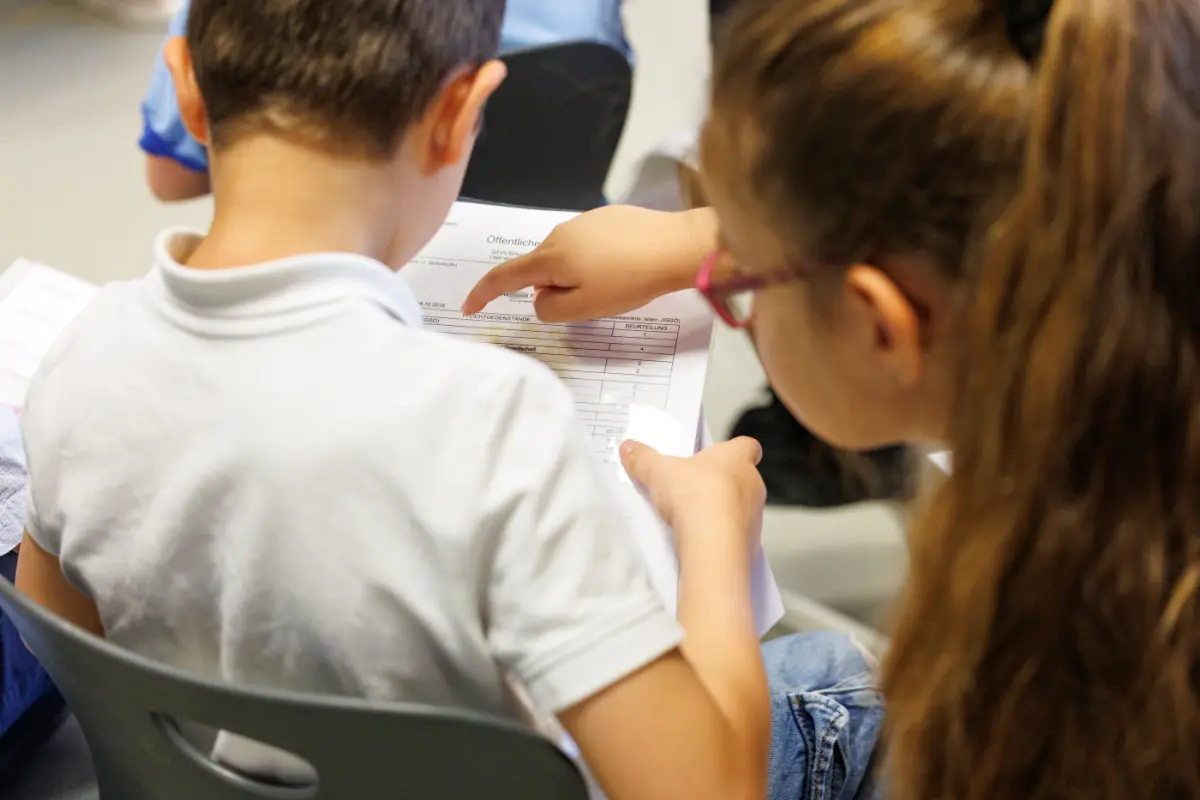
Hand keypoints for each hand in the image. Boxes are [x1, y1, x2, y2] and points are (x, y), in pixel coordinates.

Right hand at [461, 206, 715, 320]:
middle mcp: (560, 232)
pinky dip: (596, 261)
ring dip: (577, 275)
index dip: (483, 294)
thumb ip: (551, 309)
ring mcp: (584, 221)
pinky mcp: (607, 217)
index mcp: (550, 257)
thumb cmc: (629, 280)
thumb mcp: (584, 307)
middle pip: (541, 269)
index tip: (469, 308)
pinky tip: (624, 267)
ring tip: (614, 285)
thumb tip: (540, 298)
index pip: (505, 277)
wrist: (676, 246)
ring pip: (566, 258)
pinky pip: (588, 245)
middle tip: (590, 302)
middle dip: (553, 289)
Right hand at [620, 437, 765, 555]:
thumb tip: (628, 447)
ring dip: (723, 511)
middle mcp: (753, 483)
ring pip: (741, 508)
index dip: (734, 450)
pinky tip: (700, 541)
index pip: (748, 445)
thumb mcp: (658, 472)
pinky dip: (721, 536)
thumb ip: (643, 458)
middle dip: (722, 483)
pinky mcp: (751, 542)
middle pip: (742, 478)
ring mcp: (755, 515)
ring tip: (693, 519)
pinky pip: (736, 535)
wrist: (713, 544)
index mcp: (737, 458)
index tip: (716, 457)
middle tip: (694, 489)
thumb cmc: (694, 494)